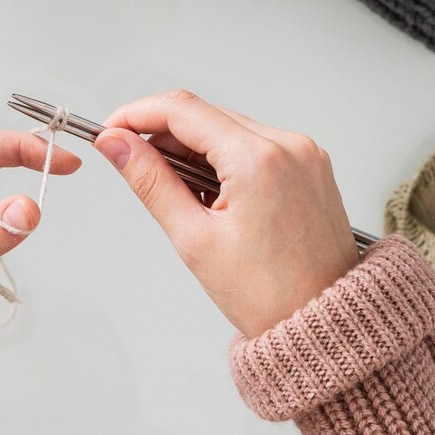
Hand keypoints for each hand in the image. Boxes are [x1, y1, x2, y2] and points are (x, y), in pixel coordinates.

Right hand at [95, 90, 357, 337]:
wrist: (323, 325)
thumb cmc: (269, 296)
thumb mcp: (194, 239)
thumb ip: (150, 181)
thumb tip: (117, 144)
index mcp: (259, 160)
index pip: (182, 110)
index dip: (137, 115)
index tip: (111, 130)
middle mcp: (289, 146)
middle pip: (206, 115)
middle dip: (165, 137)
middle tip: (139, 171)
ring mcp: (305, 154)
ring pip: (230, 129)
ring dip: (196, 152)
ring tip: (188, 201)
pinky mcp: (311, 166)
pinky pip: (256, 145)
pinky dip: (227, 161)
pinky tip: (217, 198)